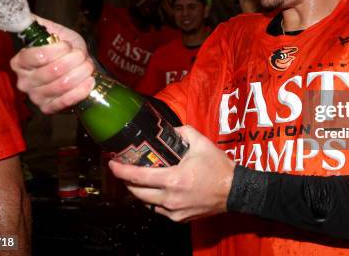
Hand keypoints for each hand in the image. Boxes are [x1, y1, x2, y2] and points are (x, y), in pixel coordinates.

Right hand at [10, 15, 94, 113]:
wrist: (76, 69)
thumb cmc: (65, 51)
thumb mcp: (55, 33)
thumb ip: (43, 26)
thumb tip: (30, 17)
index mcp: (20, 61)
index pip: (36, 56)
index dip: (57, 50)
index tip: (68, 46)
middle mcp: (24, 80)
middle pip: (53, 71)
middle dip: (74, 61)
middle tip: (82, 56)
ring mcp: (35, 96)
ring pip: (62, 85)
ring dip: (81, 73)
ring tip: (88, 67)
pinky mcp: (48, 108)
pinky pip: (65, 101)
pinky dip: (81, 90)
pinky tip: (89, 81)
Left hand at [109, 125, 235, 222]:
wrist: (235, 190)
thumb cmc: (219, 168)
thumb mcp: (201, 143)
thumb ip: (183, 132)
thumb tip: (171, 130)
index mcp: (173, 179)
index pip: (138, 177)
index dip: (121, 171)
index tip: (112, 164)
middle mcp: (170, 198)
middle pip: (137, 193)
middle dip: (127, 182)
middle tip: (124, 171)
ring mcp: (174, 211)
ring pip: (146, 204)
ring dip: (140, 192)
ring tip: (140, 181)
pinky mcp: (180, 218)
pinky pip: (159, 211)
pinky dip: (154, 201)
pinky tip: (157, 191)